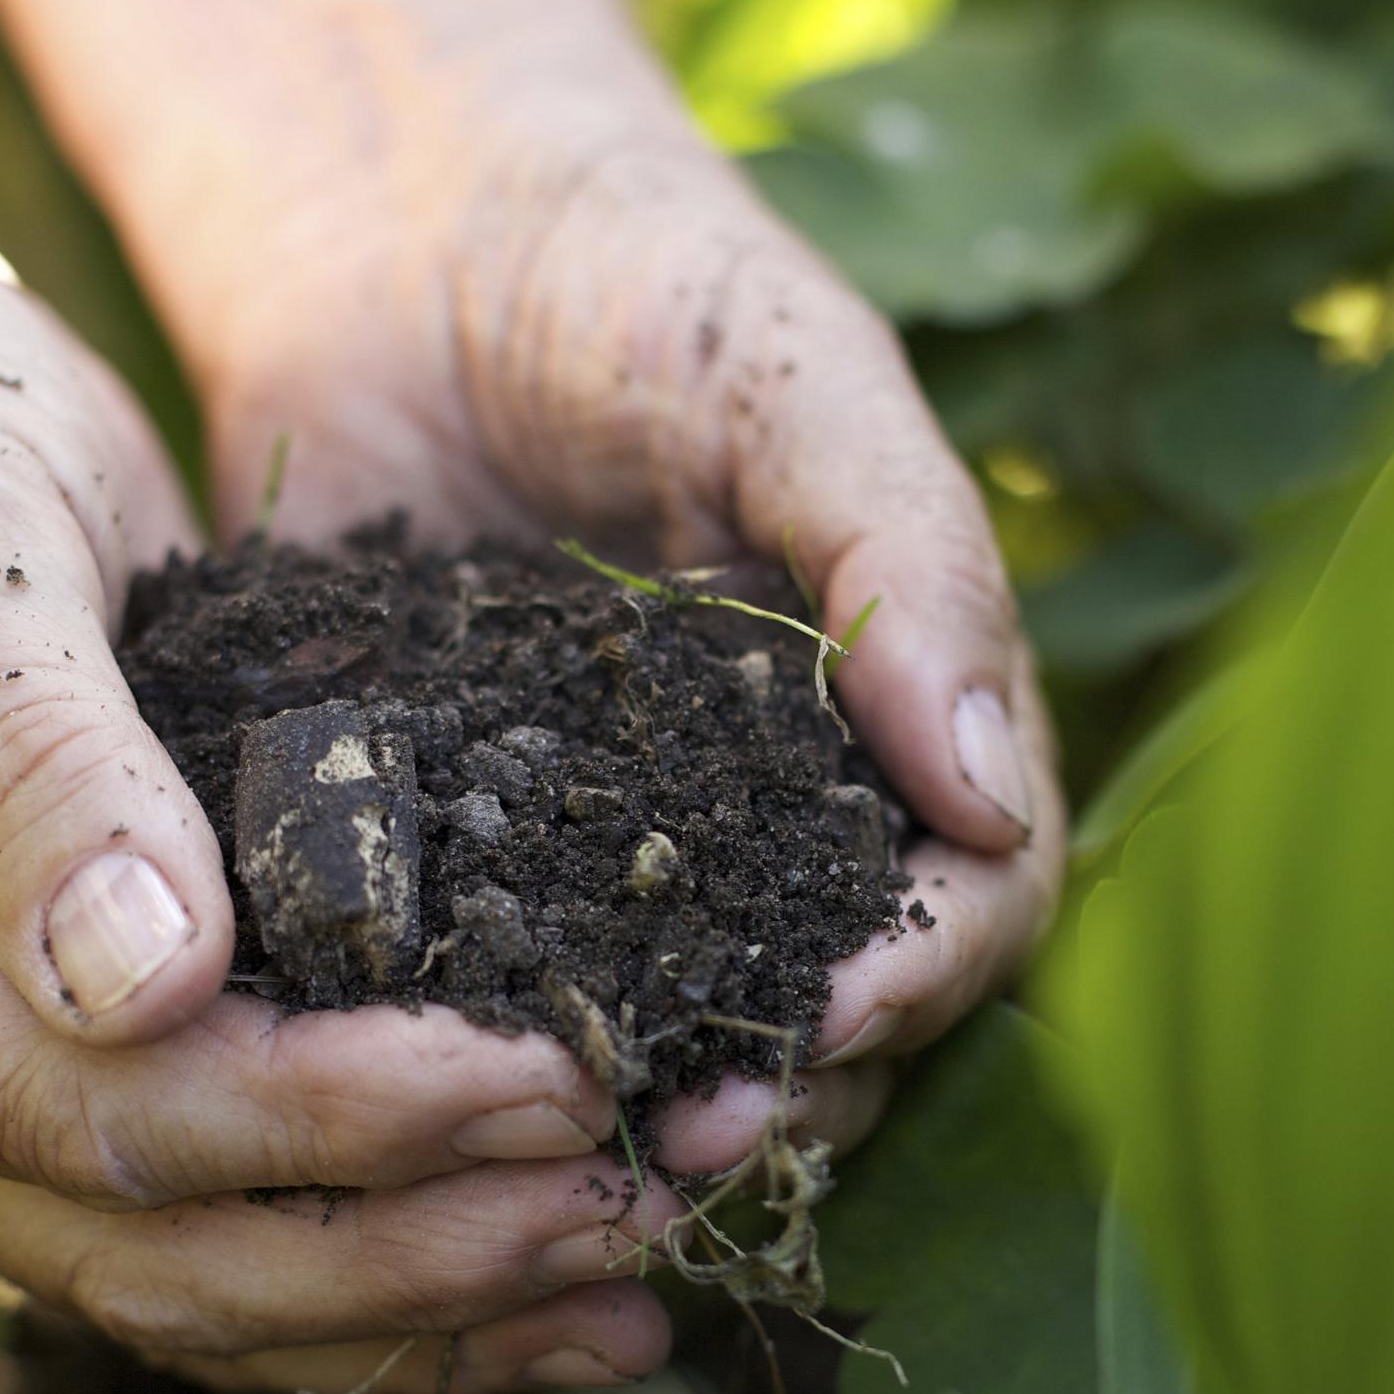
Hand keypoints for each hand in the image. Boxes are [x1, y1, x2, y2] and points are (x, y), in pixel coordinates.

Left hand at [0, 0, 1066, 1173]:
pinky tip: (424, 1089)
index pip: (975, 898)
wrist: (403, 237)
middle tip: (682, 1138)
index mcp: (893, 722)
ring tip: (567, 1156)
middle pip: (834, 1008)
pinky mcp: (459, 849)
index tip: (827, 1016)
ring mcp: (614, 846)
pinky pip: (489, 977)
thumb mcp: (797, 385)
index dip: (923, 977)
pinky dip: (476, 1048)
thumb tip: (990, 800)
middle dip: (780, 1086)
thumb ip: (906, 566)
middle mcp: (769, 813)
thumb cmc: (642, 277)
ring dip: (637, 1108)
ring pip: (670, 1030)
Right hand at [0, 117, 680, 1393]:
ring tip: (630, 1278)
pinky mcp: (73, 1066)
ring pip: (196, 1284)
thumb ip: (36, 757)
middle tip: (627, 1206)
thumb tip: (150, 985)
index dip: (328, 1116)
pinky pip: (227, 1222)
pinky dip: (388, 1266)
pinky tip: (552, 1276)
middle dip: (406, 1246)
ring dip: (421, 1301)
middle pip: (151, 1248)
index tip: (546, 1079)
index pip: (90, 1108)